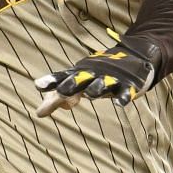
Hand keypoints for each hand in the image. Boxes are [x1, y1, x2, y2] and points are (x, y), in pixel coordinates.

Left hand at [34, 41, 155, 117]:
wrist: (134, 58)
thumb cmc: (98, 74)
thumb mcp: (78, 83)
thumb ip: (58, 98)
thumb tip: (38, 113)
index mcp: (80, 73)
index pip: (63, 77)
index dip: (51, 81)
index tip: (38, 86)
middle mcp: (93, 75)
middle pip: (80, 79)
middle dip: (71, 85)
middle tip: (61, 92)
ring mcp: (111, 79)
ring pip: (102, 85)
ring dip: (96, 89)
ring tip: (90, 95)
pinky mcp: (128, 86)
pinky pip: (125, 93)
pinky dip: (122, 97)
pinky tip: (119, 104)